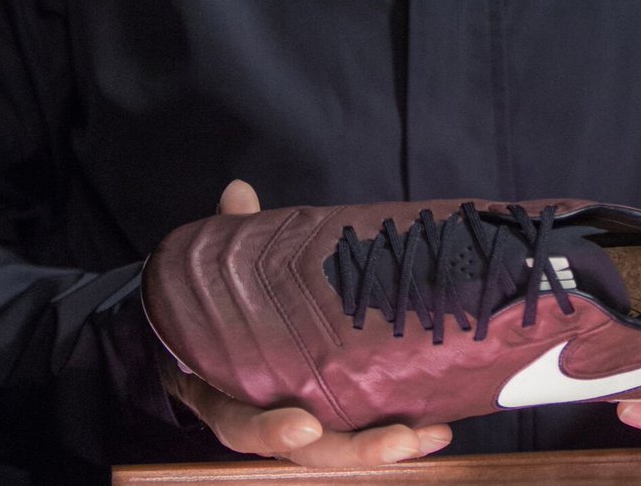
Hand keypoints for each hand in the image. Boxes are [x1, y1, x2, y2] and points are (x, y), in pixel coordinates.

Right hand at [159, 180, 452, 466]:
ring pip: (341, 447)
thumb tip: (238, 191)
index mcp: (225, 391)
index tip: (304, 425)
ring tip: (428, 435)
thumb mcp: (219, 274)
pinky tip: (436, 428)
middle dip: (354, 449)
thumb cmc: (216, 309)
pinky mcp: (335, 413)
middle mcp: (266, 415)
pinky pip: (362, 430)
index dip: (270, 430)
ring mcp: (302, 419)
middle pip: (308, 449)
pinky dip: (396, 432)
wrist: (204, 334)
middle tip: (400, 440)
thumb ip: (230, 237)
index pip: (241, 423)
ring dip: (385, 447)